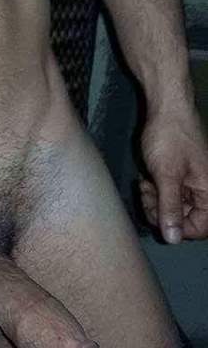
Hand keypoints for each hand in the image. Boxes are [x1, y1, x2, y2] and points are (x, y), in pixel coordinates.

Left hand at [139, 106, 207, 242]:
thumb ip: (170, 208)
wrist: (166, 107)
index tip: (158, 214)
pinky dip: (155, 190)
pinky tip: (146, 179)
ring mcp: (191, 183)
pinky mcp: (180, 176)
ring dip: (155, 200)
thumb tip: (173, 239)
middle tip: (148, 194)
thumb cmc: (169, 137)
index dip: (177, 227)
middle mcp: (204, 189)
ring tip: (146, 184)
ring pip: (172, 207)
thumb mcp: (166, 176)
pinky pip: (168, 193)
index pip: (200, 228)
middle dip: (161, 210)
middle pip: (184, 219)